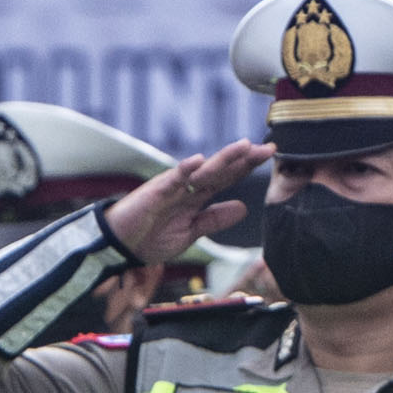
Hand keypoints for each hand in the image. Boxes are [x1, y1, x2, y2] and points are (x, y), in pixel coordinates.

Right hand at [106, 142, 270, 265]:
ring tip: (243, 146)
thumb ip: (215, 219)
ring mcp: (173, 188)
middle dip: (244, 159)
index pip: (227, 178)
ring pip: (202, 171)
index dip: (247, 167)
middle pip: (221, 170)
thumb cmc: (151, 237)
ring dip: (223, 158)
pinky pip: (172, 180)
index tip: (271, 155)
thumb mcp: (191, 233)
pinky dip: (184, 170)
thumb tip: (243, 208)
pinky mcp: (155, 193)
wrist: (122, 246)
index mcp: (197, 197)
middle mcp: (188, 188)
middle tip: (268, 147)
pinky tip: (199, 161)